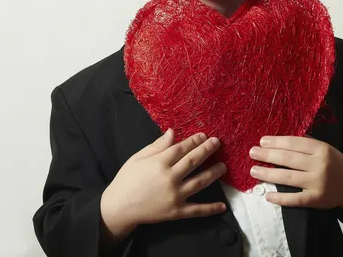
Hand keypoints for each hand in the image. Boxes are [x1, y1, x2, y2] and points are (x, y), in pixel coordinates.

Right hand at [100, 129, 226, 245]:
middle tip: (217, 143)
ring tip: (223, 166)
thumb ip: (157, 145)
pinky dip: (210, 209)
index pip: (181, 148)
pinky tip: (222, 206)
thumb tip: (172, 132)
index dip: (194, 141)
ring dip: (213, 173)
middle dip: (207, 150)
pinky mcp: (176, 211)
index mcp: (159, 163)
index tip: (204, 135)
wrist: (119, 207)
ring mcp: (175, 196)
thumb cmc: (127, 179)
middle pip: (193, 161)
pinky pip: (197, 210)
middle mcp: (170, 178)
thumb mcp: (138, 158)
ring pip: (200, 182)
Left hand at [248, 136, 342, 216]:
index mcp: (321, 149)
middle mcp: (319, 165)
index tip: (262, 141)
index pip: (294, 143)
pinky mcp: (316, 200)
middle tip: (252, 153)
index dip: (276, 142)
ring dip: (268, 173)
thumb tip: (280, 138)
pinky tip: (268, 195)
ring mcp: (317, 184)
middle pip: (288, 159)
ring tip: (253, 170)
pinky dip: (280, 198)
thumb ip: (306, 143)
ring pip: (288, 177)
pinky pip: (295, 199)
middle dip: (267, 155)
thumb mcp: (325, 148)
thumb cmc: (334, 163)